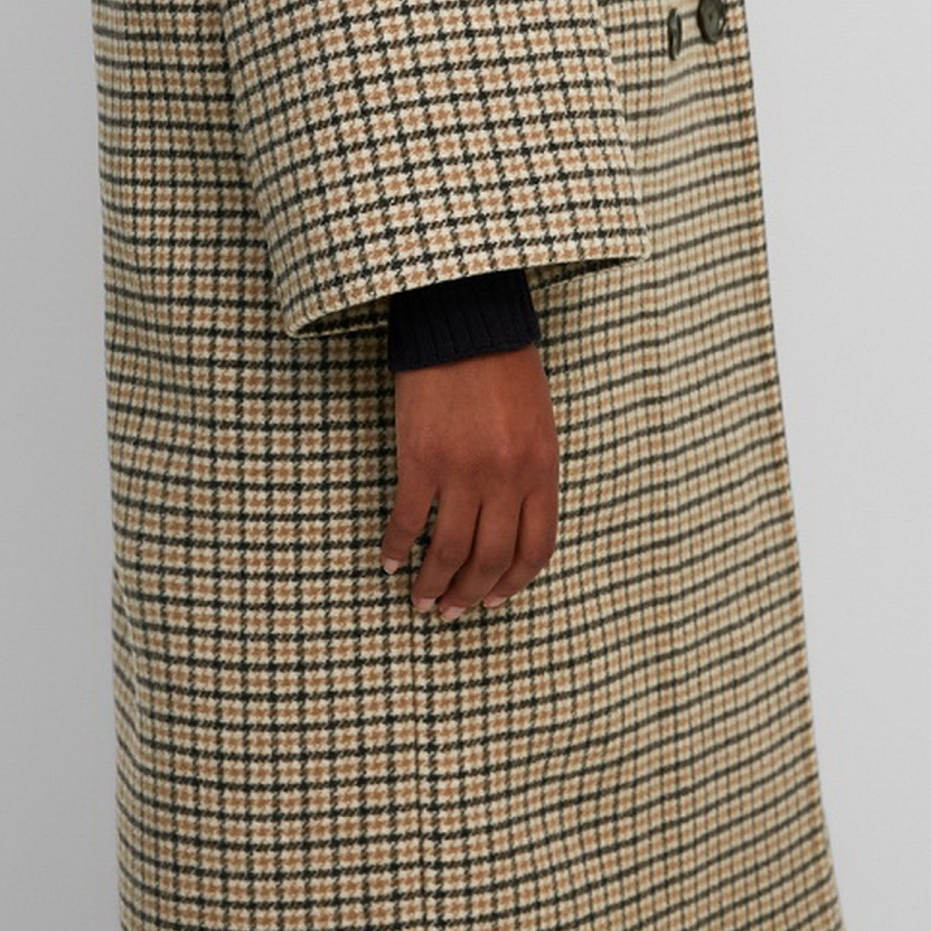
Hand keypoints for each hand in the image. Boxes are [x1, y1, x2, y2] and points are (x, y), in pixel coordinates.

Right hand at [378, 343, 558, 617]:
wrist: (464, 320)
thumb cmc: (502, 365)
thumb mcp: (536, 423)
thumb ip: (530, 473)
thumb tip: (510, 524)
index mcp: (542, 470)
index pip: (534, 549)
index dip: (512, 583)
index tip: (494, 600)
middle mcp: (507, 479)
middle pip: (490, 560)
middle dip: (469, 595)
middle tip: (450, 610)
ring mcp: (464, 472)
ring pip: (449, 552)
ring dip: (432, 583)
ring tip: (419, 598)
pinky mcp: (421, 459)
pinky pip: (407, 520)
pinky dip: (396, 546)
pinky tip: (389, 559)